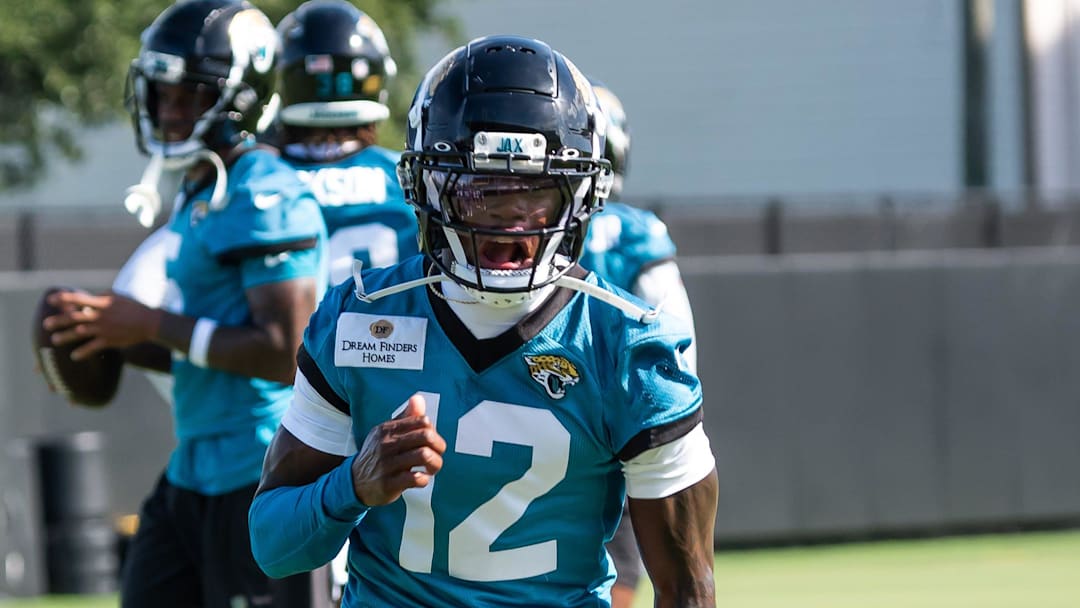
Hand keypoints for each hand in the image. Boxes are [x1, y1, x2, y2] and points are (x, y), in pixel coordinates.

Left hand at [42, 290, 160, 359]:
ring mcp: (104, 328)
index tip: (50, 300)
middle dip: (58, 321)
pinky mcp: (110, 340)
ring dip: (65, 337)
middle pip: (74, 317)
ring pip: (79, 333)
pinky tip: (74, 356)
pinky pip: (92, 347)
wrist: (150, 322)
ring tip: (54, 340)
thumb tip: (88, 297)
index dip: (63, 299)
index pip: (78, 299)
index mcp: (102, 303)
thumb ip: (101, 297)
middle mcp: (100, 315)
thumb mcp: (117, 298)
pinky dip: (82, 352)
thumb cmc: (134, 308)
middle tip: (46, 324)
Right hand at [351, 394, 445, 505]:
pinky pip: (416, 478)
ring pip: (424, 456)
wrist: (354, 482)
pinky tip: (421, 480)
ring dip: (435, 464)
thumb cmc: (377, 455)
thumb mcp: (386, 434)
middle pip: (426, 437)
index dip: (433, 431)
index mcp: (387, 429)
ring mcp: (387, 464)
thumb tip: (418, 398)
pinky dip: (424, 480)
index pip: (422, 421)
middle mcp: (386, 444)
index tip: (431, 442)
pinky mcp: (389, 484)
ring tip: (431, 469)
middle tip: (437, 455)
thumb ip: (405, 418)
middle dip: (439, 446)